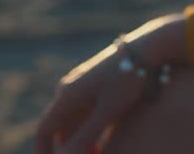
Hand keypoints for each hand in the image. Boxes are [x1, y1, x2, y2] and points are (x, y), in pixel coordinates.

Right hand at [35, 14, 186, 153]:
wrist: (149, 49)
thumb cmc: (128, 78)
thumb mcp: (108, 111)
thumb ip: (85, 136)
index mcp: (67, 95)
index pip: (44, 131)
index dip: (44, 152)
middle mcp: (70, 90)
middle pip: (62, 130)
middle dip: (72, 150)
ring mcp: (84, 88)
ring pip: (76, 123)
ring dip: (84, 142)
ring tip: (101, 153)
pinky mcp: (98, 87)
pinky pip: (88, 114)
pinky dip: (93, 131)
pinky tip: (107, 141)